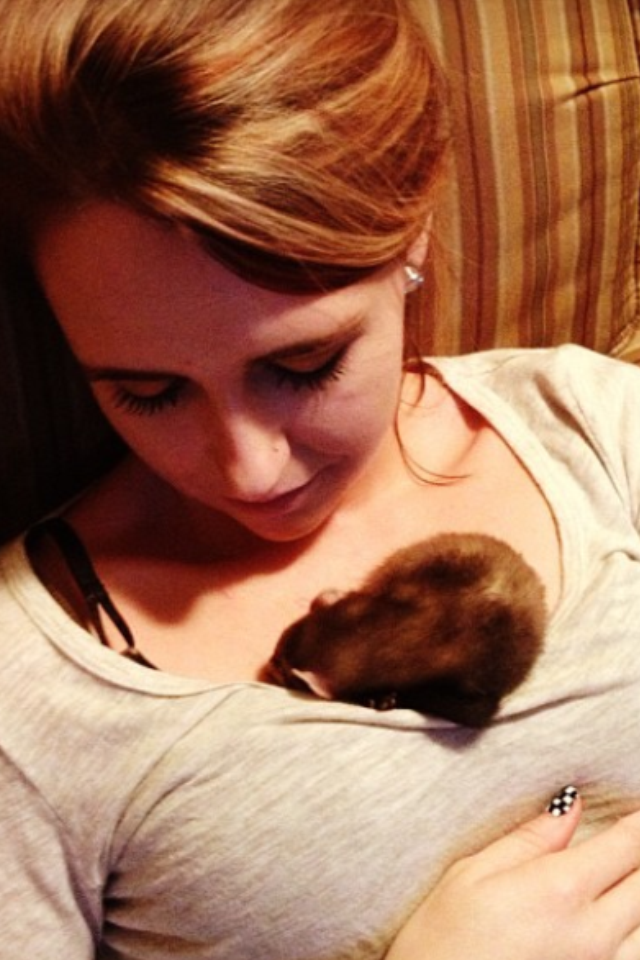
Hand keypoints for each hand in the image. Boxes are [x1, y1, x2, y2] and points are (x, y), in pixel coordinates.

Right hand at [387, 789, 639, 959]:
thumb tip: (569, 807)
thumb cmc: (442, 942)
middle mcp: (591, 932)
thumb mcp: (472, 873)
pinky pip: (636, 953)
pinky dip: (635, 930)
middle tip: (630, 837)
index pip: (625, 845)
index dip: (638, 821)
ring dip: (639, 892)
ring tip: (626, 873)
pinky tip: (622, 916)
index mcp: (558, 891)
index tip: (638, 809)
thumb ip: (530, 840)